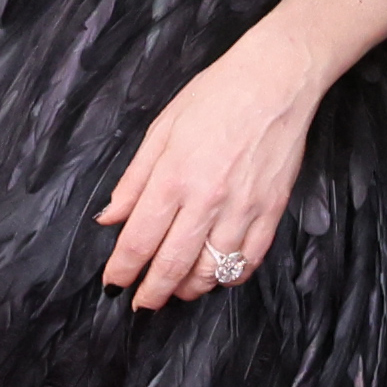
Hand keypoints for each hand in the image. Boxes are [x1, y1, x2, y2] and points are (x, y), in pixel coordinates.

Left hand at [98, 34, 328, 307]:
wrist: (275, 82)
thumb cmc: (214, 97)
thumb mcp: (161, 129)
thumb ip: (135, 179)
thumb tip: (110, 218)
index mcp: (172, 177)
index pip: (139, 239)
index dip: (123, 270)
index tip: (114, 284)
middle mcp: (206, 200)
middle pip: (173, 264)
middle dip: (153, 292)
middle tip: (143, 304)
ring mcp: (242, 209)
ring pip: (212, 270)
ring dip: (191, 288)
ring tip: (179, 290)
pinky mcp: (271, 211)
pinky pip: (249, 260)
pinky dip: (231, 276)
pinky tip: (218, 275)